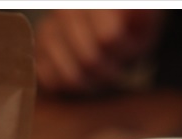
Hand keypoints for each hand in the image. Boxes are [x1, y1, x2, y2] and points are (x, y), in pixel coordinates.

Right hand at [34, 9, 163, 94]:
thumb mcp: (144, 18)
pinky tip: (82, 77)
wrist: (105, 27)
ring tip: (101, 76)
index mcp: (91, 1)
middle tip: (116, 70)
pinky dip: (69, 87)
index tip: (132, 51)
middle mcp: (64, 10)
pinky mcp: (37, 52)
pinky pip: (49, 81)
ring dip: (91, 84)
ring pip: (70, 75)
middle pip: (90, 59)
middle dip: (109, 72)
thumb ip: (140, 15)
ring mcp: (47, 32)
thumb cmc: (128, 27)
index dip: (125, 51)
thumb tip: (136, 13)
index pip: (109, 37)